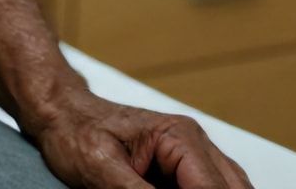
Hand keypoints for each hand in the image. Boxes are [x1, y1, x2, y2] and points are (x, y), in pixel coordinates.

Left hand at [27, 86, 254, 188]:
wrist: (63, 114)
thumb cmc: (76, 132)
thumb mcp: (102, 170)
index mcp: (180, 137)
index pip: (211, 188)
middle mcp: (194, 142)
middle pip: (232, 188)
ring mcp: (192, 155)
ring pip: (229, 186)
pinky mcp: (183, 168)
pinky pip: (209, 187)